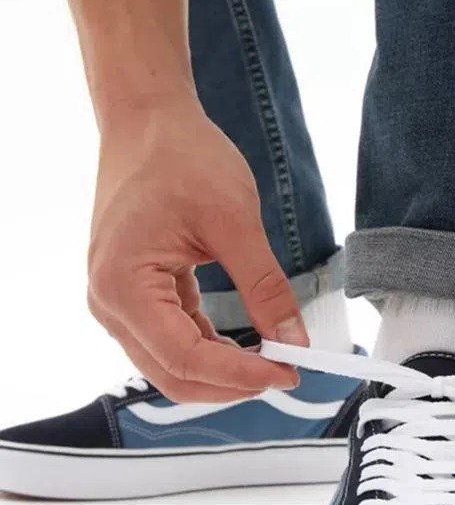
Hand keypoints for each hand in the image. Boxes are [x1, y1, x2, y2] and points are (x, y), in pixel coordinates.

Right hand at [88, 99, 305, 401]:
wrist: (148, 121)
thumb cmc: (180, 156)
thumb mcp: (235, 221)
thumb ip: (265, 287)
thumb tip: (293, 341)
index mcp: (124, 285)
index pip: (186, 358)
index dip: (240, 375)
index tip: (288, 372)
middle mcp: (111, 304)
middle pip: (175, 375)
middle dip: (232, 384)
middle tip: (284, 372)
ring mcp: (120, 303)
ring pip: (174, 366)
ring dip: (223, 372)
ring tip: (272, 359)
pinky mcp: (137, 297)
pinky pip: (175, 341)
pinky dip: (212, 351)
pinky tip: (247, 345)